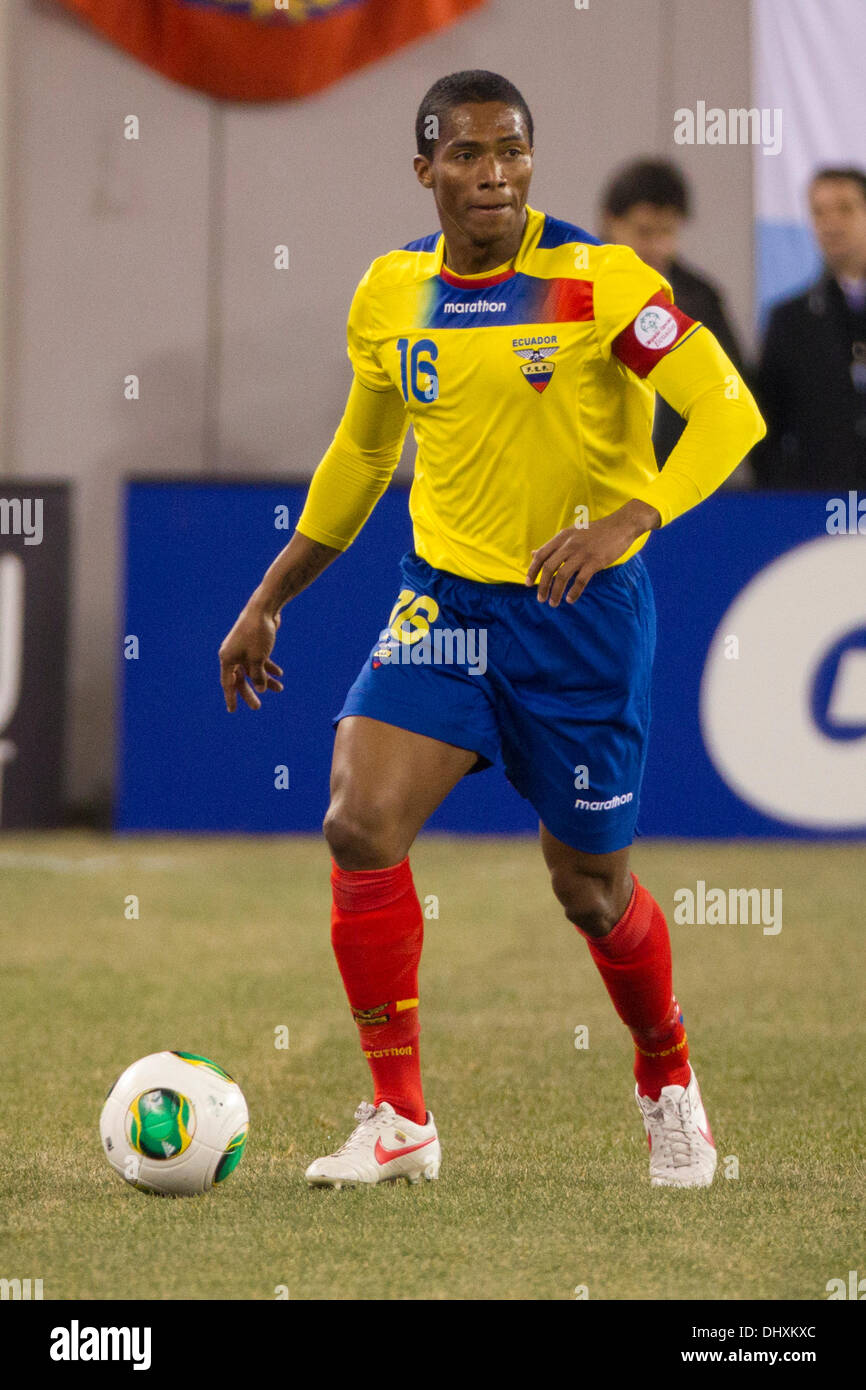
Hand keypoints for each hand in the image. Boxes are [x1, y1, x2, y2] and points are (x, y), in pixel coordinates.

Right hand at [219, 601, 283, 711]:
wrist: (264, 609)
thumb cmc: (257, 634)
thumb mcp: (258, 659)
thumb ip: (258, 677)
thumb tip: (260, 690)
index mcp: (227, 658)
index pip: (228, 682)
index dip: (230, 697)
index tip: (233, 711)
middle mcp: (233, 654)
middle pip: (240, 678)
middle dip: (249, 692)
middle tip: (257, 707)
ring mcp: (243, 649)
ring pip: (253, 670)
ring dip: (265, 679)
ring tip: (280, 689)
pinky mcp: (254, 644)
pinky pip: (260, 660)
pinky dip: (269, 667)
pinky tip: (280, 674)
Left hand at [526, 501, 659, 606]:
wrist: (621, 525)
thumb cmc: (595, 532)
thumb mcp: (571, 534)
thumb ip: (553, 545)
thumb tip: (533, 553)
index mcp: (562, 537)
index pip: (541, 555)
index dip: (532, 570)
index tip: (528, 584)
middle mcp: (570, 544)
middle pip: (549, 568)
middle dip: (543, 586)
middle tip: (540, 599)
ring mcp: (582, 553)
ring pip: (562, 576)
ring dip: (556, 592)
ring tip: (554, 603)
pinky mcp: (596, 561)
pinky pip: (580, 580)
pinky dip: (574, 592)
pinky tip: (570, 599)